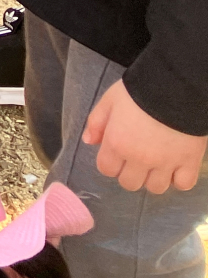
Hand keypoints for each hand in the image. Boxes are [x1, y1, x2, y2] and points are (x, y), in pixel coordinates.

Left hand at [84, 79, 207, 192]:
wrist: (176, 88)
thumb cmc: (139, 91)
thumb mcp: (109, 100)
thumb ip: (96, 122)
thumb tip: (88, 141)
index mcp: (117, 143)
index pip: (106, 170)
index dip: (109, 163)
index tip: (116, 154)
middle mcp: (140, 159)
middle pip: (130, 183)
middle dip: (130, 173)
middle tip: (135, 158)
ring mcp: (166, 163)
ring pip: (156, 188)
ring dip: (153, 178)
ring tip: (155, 164)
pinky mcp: (189, 163)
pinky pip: (183, 185)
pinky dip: (178, 180)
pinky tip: (175, 167)